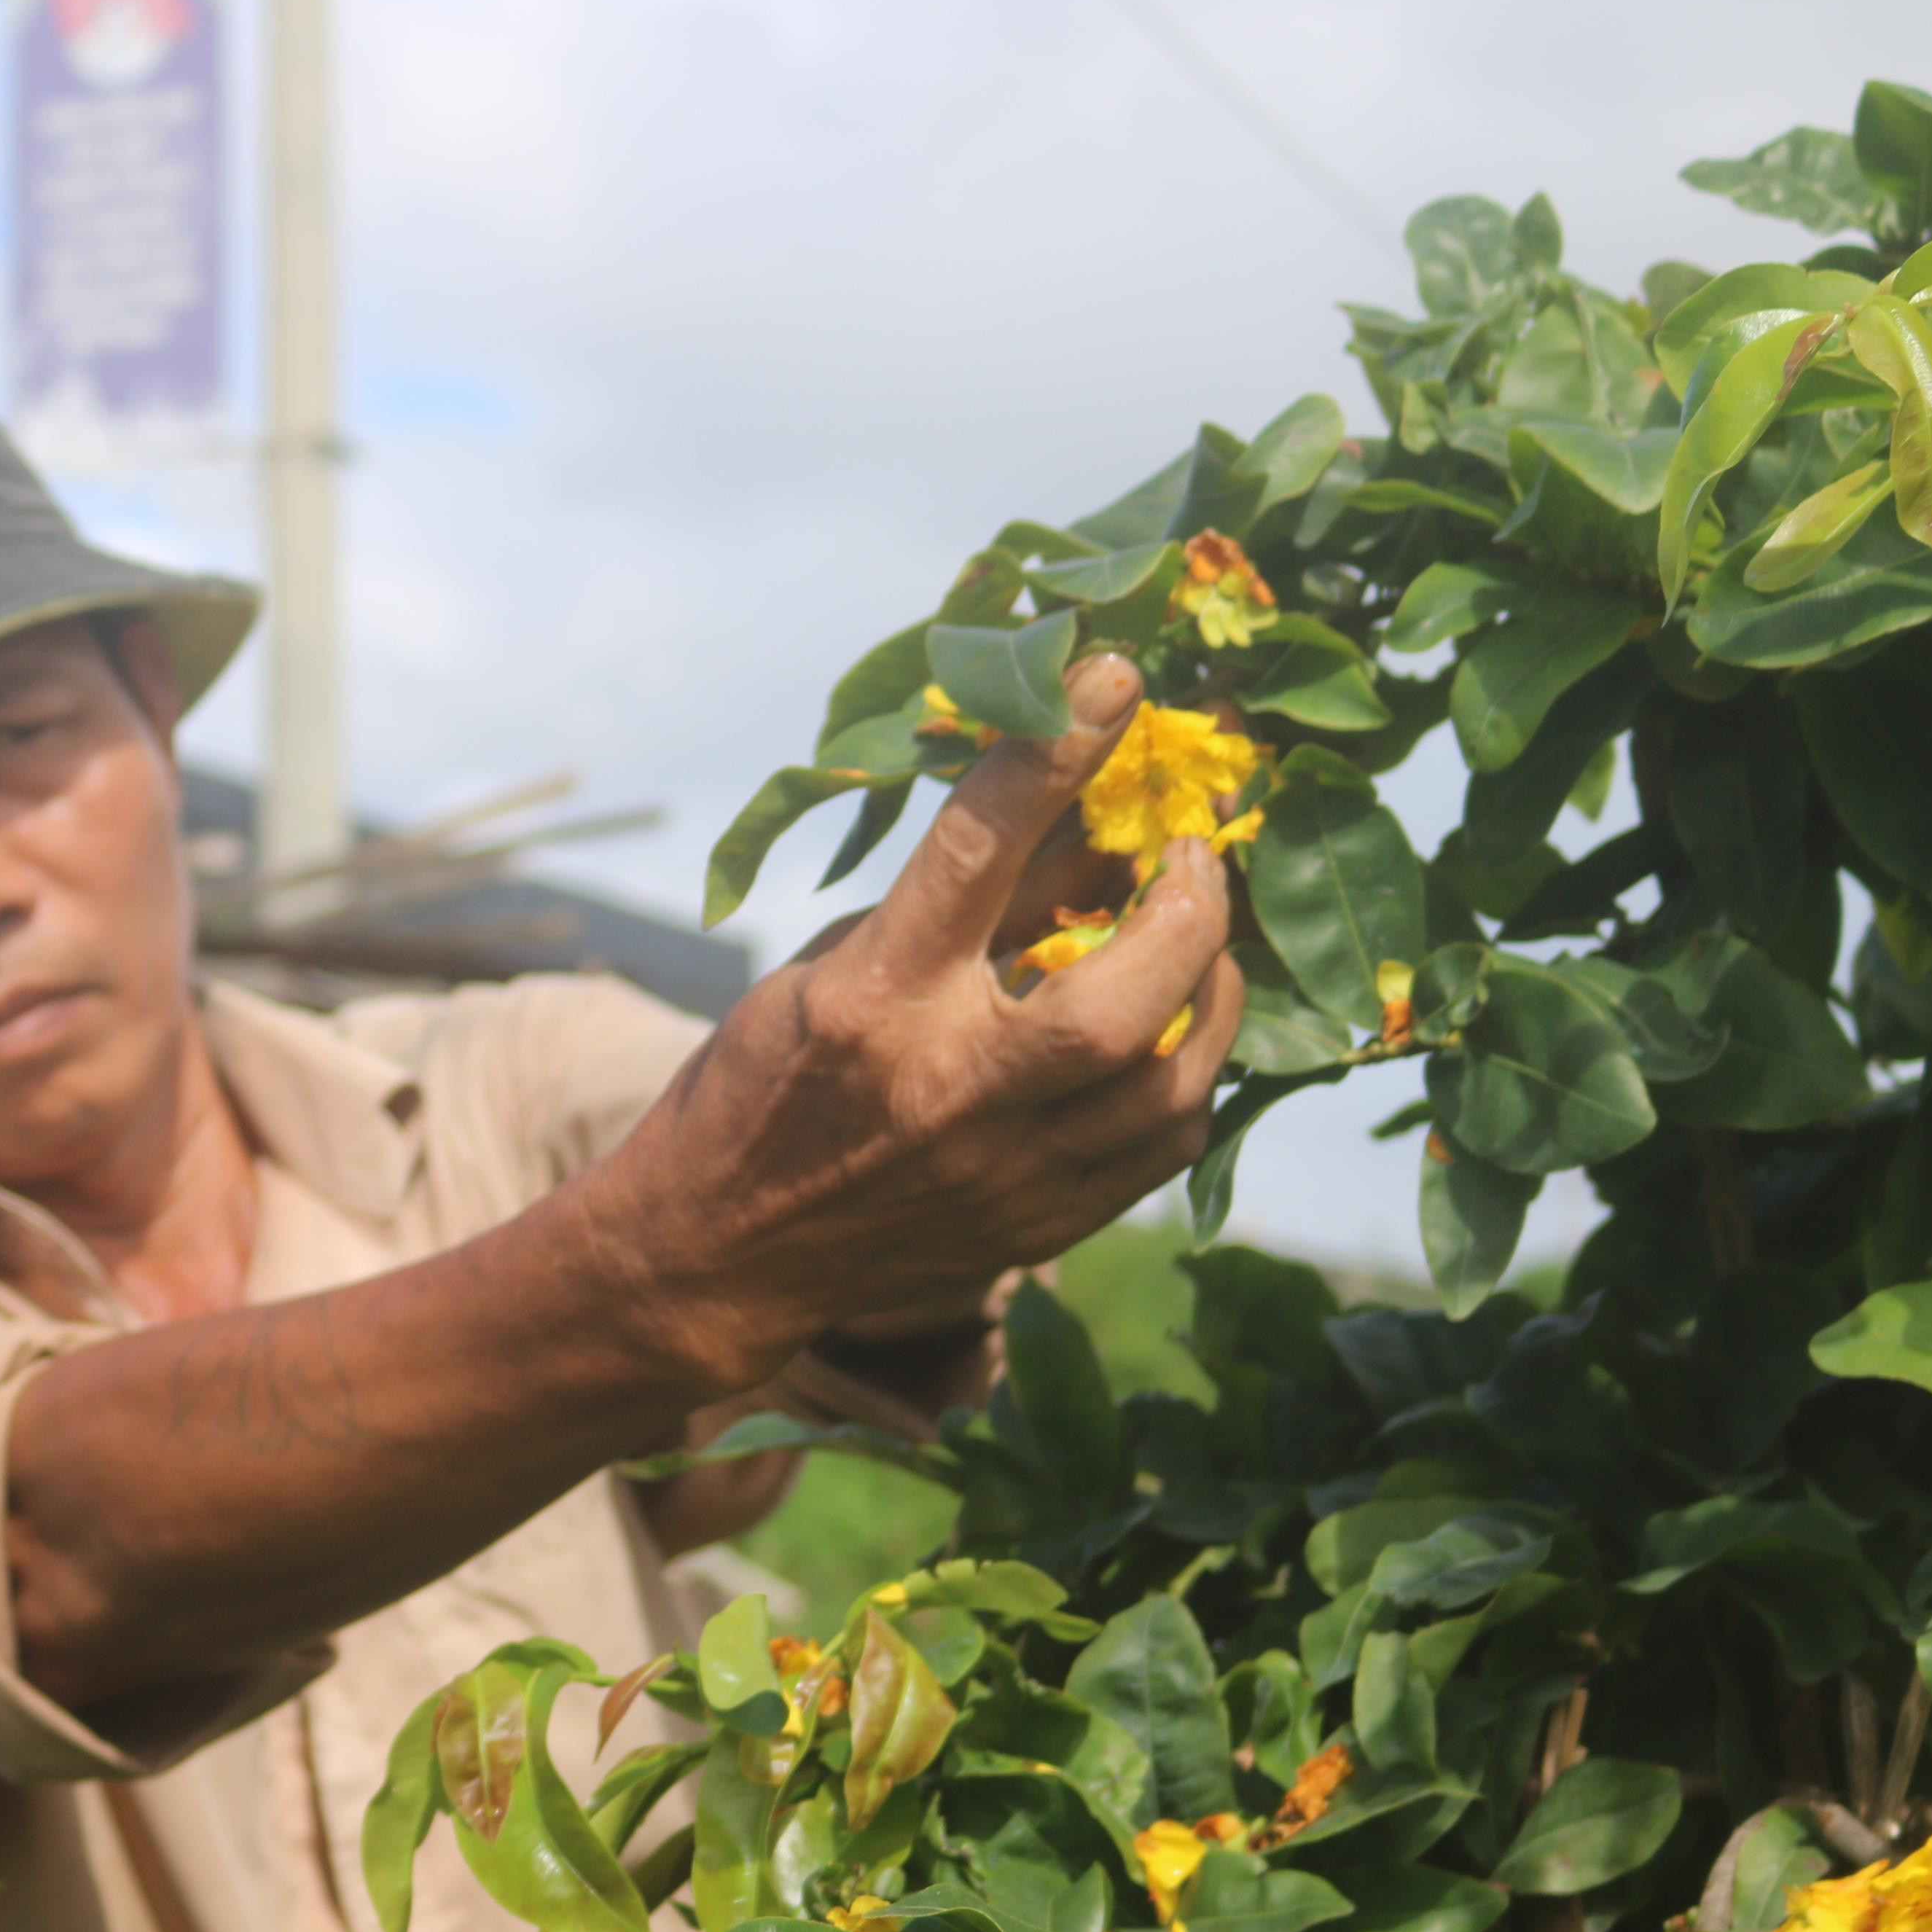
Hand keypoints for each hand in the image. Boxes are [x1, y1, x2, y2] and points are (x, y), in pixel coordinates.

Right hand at [576, 651, 1245, 1394]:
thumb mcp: (841, 966)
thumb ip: (968, 906)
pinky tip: (1174, 1037)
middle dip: (1185, 911)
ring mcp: (998, 1173)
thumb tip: (1087, 820)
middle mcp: (942, 1088)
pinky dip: (1187, 1076)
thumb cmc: (774, 1080)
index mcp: (870, 1000)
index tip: (1111, 679)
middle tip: (1196, 857)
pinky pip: (1162, 1148)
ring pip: (1165, 1084)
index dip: (1053, 752)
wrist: (722, 1252)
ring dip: (1209, 995)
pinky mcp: (1037, 1228)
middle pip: (1113, 1002)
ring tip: (1200, 942)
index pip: (974, 850)